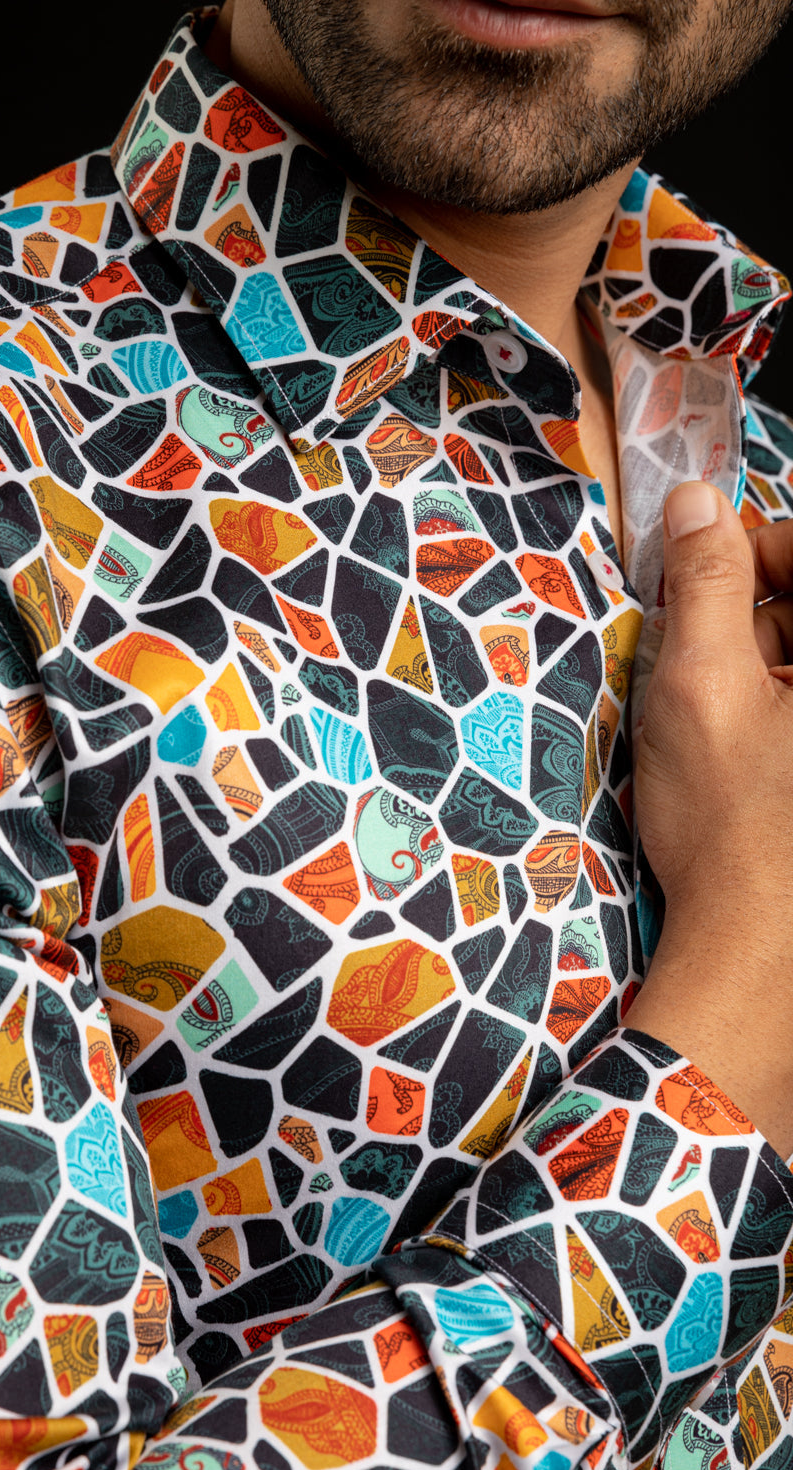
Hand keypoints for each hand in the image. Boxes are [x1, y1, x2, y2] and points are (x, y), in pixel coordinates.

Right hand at [628, 481, 792, 1157]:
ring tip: (720, 711)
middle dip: (765, 611)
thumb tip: (697, 505)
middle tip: (706, 653)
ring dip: (772, 660)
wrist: (761, 953)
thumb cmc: (734, 831)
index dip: (767, 546)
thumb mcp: (699, 686)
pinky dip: (785, 707)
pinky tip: (750, 748)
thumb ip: (703, 582)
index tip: (714, 572)